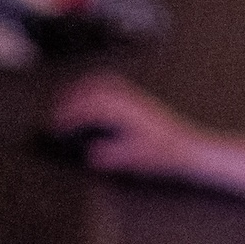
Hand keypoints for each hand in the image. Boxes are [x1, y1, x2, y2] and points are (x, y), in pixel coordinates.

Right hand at [49, 70, 204, 179]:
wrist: (190, 149)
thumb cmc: (165, 155)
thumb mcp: (139, 159)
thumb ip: (115, 156)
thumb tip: (91, 156)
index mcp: (127, 112)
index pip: (91, 108)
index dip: (71, 116)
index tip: (57, 126)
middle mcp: (129, 100)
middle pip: (93, 90)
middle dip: (70, 100)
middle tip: (55, 115)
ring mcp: (134, 97)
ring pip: (102, 84)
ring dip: (81, 90)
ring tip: (66, 103)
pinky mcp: (138, 101)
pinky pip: (112, 85)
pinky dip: (95, 88)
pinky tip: (90, 99)